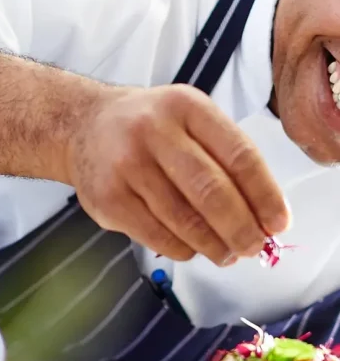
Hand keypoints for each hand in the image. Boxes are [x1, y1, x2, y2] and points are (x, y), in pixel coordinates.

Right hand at [66, 84, 289, 265]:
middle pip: (211, 191)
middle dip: (241, 228)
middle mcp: (153, 131)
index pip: (238, 155)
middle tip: (254, 247)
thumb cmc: (149, 127)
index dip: (264, 195)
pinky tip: (192, 248)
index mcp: (186, 106)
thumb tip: (263, 215)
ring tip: (226, 253)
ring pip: (184, 220)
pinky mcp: (107, 199)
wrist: (83, 127)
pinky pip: (157, 236)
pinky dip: (183, 249)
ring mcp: (126, 165)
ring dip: (213, 245)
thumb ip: (225, 157)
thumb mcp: (189, 120)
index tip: (277, 223)